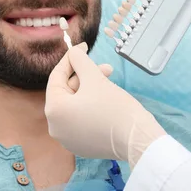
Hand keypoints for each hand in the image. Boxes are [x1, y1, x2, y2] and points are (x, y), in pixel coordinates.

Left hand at [45, 43, 166, 168]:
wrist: (136, 139)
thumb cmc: (114, 106)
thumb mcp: (94, 77)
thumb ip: (79, 60)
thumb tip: (73, 52)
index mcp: (54, 110)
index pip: (57, 77)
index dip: (71, 59)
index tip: (83, 46)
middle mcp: (55, 127)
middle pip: (67, 92)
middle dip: (85, 76)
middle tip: (105, 67)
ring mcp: (67, 139)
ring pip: (75, 104)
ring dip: (90, 89)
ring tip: (110, 80)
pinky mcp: (81, 145)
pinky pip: (81, 119)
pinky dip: (90, 106)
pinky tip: (106, 97)